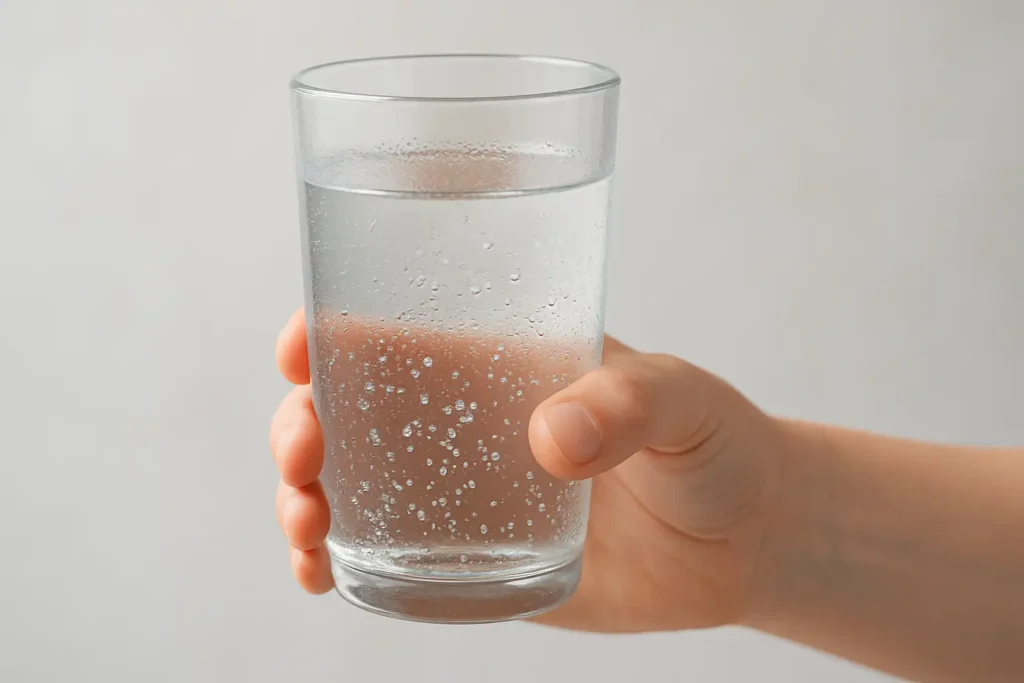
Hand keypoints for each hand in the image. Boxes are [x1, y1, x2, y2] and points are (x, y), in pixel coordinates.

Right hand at [270, 308, 786, 631]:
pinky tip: (318, 574)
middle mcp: (468, 423)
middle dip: (301, 425)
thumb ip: (630, 402)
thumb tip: (551, 438)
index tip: (298, 349)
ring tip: (306, 525)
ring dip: (300, 497)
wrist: (744, 541)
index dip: (329, 331)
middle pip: (349, 411)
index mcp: (502, 361)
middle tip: (305, 456)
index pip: (397, 331)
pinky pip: (383, 559)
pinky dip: (332, 564)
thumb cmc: (715, 446)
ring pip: (349, 486)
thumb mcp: (684, 402)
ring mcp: (463, 495)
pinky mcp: (472, 560)